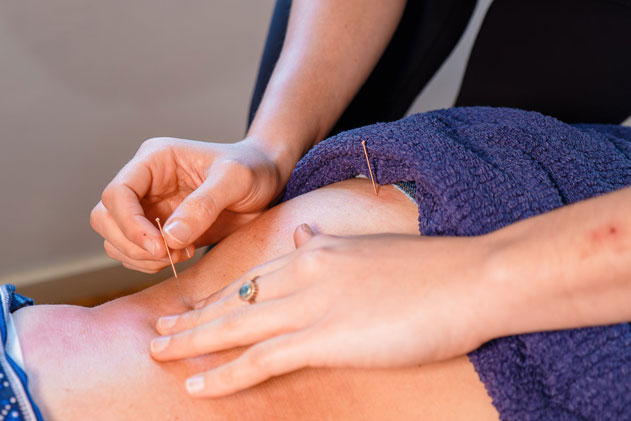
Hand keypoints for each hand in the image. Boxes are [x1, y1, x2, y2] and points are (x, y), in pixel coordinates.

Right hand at [90, 137, 285, 272]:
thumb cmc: (254, 169)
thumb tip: (170, 236)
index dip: (129, 223)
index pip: (117, 192)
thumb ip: (204, 204)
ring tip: (181, 254)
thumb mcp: (236, 179)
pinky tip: (182, 255)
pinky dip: (150, 263)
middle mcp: (145, 183)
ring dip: (140, 257)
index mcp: (155, 160)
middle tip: (171, 254)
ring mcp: (149, 207)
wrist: (267, 180)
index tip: (160, 245)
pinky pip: (135, 252)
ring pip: (115, 239)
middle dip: (133, 244)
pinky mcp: (159, 228)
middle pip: (105, 218)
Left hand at [150, 224, 492, 396]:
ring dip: (194, 342)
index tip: (195, 306)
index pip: (254, 276)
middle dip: (192, 317)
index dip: (219, 294)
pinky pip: (262, 358)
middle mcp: (305, 271)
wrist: (469, 277)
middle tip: (158, 330)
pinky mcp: (326, 336)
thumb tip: (304, 234)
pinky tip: (199, 386)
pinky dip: (226, 374)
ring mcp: (313, 303)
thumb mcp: (370, 246)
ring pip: (236, 324)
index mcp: (317, 251)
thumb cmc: (428, 268)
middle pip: (234, 298)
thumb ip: (330, 244)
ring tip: (161, 353)